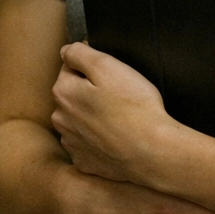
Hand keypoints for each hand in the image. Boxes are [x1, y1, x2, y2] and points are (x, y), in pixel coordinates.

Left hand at [52, 41, 172, 181]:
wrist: (153, 153)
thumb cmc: (134, 108)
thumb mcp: (107, 66)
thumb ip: (80, 53)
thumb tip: (66, 51)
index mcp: (63, 92)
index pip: (71, 67)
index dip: (93, 67)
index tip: (112, 75)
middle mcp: (61, 119)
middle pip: (74, 94)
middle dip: (91, 91)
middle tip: (119, 96)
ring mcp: (72, 143)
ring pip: (80, 119)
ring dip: (93, 116)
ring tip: (119, 117)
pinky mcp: (85, 162)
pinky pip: (89, 143)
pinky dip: (99, 139)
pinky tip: (116, 138)